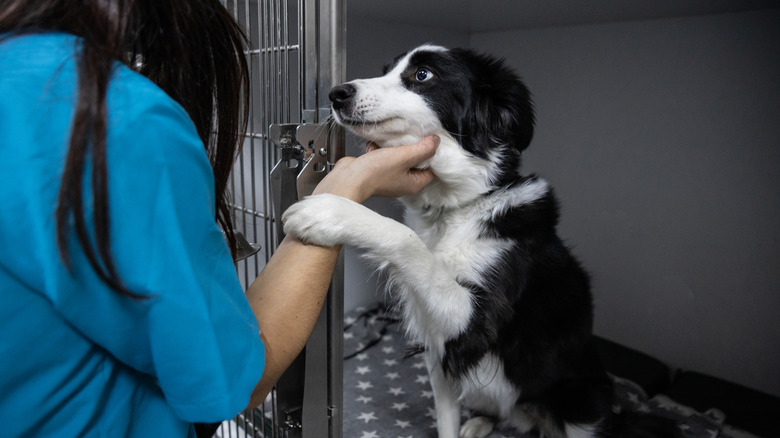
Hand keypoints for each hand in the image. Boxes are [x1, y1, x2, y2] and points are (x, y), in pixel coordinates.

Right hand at [312, 135, 438, 202]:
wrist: (347, 178)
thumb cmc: (375, 172)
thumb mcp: (404, 157)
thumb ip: (423, 149)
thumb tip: (436, 141)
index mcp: (414, 183)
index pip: (432, 169)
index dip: (434, 154)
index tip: (433, 140)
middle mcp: (402, 182)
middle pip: (415, 161)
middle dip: (413, 146)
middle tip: (415, 133)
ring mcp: (388, 176)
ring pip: (398, 156)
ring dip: (395, 145)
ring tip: (394, 136)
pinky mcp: (375, 169)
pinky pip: (383, 155)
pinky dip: (380, 148)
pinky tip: (377, 143)